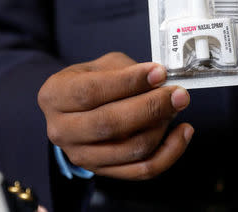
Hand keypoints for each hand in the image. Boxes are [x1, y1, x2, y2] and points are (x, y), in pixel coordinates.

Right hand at [38, 52, 192, 179]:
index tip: (159, 73)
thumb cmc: (91, 82)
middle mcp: (62, 130)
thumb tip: (159, 80)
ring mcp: (82, 156)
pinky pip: (143, 170)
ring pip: (131, 149)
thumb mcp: (101, 65)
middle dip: (151, 107)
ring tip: (176, 106)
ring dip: (162, 126)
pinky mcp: (104, 172)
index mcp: (55, 96)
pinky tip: (182, 132)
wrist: (76, 110)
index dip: (129, 82)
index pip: (91, 91)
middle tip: (178, 93)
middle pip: (110, 124)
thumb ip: (127, 70)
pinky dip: (170, 152)